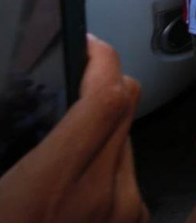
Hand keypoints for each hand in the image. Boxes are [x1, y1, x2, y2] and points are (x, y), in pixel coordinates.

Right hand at [0, 36, 148, 222]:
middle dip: (102, 84)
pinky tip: (80, 172)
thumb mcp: (0, 180)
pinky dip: (108, 162)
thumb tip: (27, 104)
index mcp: (49, 187)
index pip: (107, 98)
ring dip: (105, 126)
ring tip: (69, 134)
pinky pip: (127, 173)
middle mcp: (96, 197)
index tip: (88, 45)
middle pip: (123, 108)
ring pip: (126, 138)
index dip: (102, 60)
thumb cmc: (9, 218)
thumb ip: (15, 133)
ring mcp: (118, 213)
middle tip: (77, 76)